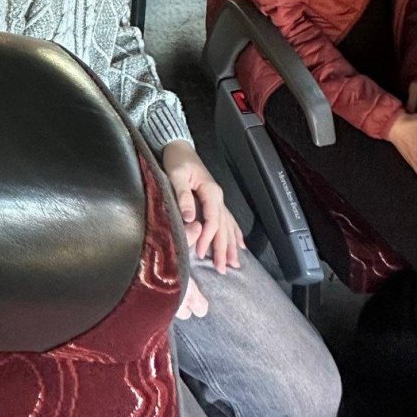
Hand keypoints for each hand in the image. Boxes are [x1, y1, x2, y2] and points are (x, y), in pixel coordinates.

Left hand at [163, 143, 243, 319]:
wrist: (179, 147)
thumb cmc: (177, 159)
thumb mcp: (176, 174)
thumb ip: (183, 195)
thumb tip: (190, 217)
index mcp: (210, 192)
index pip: (212, 220)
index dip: (208, 238)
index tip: (201, 253)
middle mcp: (217, 197)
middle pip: (223, 227)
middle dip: (224, 249)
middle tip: (223, 269)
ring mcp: (217, 199)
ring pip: (228, 225)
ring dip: (231, 245)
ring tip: (236, 263)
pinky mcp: (212, 200)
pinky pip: (227, 219)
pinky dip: (234, 232)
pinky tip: (240, 244)